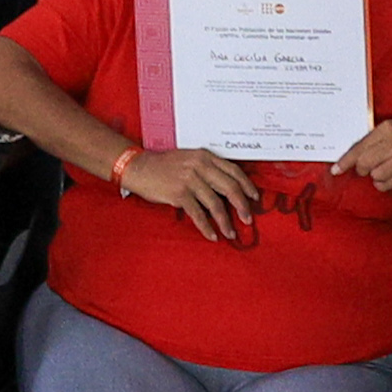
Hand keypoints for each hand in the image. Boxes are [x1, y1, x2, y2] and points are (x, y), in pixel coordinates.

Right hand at [117, 145, 260, 243]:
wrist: (137, 167)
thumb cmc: (162, 165)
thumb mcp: (188, 158)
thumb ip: (206, 168)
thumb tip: (226, 188)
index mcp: (204, 156)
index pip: (233, 171)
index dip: (247, 186)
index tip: (254, 198)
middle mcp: (199, 166)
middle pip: (229, 188)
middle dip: (242, 206)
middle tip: (248, 219)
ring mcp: (189, 180)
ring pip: (216, 204)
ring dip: (225, 222)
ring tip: (231, 233)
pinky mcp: (179, 194)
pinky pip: (198, 214)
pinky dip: (206, 227)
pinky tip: (212, 235)